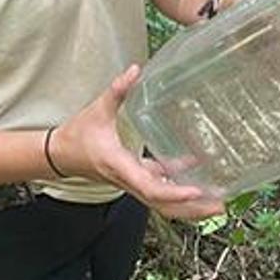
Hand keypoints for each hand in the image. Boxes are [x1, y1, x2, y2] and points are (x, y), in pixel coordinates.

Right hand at [49, 65, 224, 220]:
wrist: (59, 155)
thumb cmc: (77, 136)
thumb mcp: (97, 110)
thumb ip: (117, 91)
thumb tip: (135, 71)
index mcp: (120, 166)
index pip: (150, 187)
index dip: (173, 192)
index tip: (195, 190)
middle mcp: (128, 180)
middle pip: (163, 204)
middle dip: (191, 208)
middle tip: (220, 204)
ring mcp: (132, 182)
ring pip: (163, 202)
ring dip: (190, 205)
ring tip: (217, 200)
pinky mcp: (134, 178)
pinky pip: (159, 188)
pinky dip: (178, 187)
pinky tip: (198, 176)